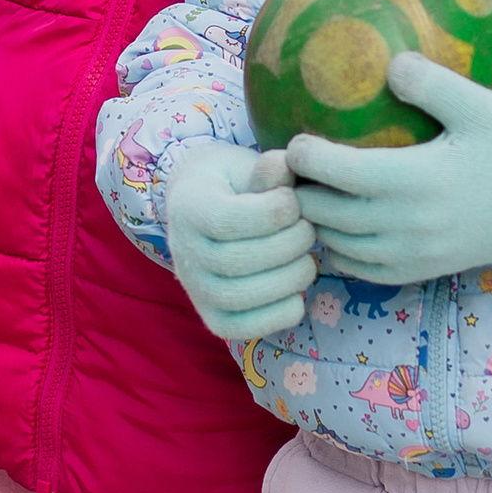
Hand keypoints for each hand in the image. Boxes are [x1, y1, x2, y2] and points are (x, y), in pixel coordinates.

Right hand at [164, 142, 317, 337]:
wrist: (206, 211)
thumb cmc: (237, 184)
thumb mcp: (249, 166)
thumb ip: (269, 170)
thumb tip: (283, 165)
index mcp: (188, 209)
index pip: (229, 220)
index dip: (275, 211)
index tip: (293, 199)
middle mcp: (183, 254)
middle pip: (237, 260)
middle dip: (289, 244)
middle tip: (308, 229)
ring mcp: (195, 291)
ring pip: (242, 296)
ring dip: (290, 277)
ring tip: (306, 257)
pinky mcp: (214, 318)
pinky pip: (246, 328)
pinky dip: (282, 310)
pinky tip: (295, 287)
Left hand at [286, 55, 491, 283]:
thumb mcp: (480, 106)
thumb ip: (431, 83)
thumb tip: (388, 62)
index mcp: (414, 181)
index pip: (335, 173)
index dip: (302, 157)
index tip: (291, 139)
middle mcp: (406, 225)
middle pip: (322, 214)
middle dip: (295, 191)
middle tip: (286, 168)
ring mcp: (412, 255)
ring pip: (335, 246)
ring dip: (313, 222)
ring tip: (306, 193)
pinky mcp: (421, 271)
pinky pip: (361, 270)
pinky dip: (339, 250)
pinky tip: (336, 227)